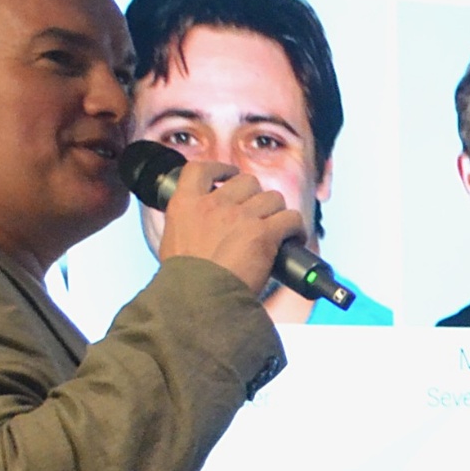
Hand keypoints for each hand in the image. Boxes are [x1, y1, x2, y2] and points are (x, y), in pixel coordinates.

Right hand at [157, 161, 305, 296]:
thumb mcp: (173, 244)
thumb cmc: (187, 283)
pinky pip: (290, 218)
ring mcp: (239, 216)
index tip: (229, 175)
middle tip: (259, 216)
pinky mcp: (263, 233)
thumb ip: (187, 227)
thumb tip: (199, 230)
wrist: (200, 300)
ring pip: (272, 197)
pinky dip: (296, 228)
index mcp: (185, 204)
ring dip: (277, 212)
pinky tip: (293, 238)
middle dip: (256, 196)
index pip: (201, 169)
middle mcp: (214, 204)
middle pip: (246, 181)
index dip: (220, 169)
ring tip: (278, 230)